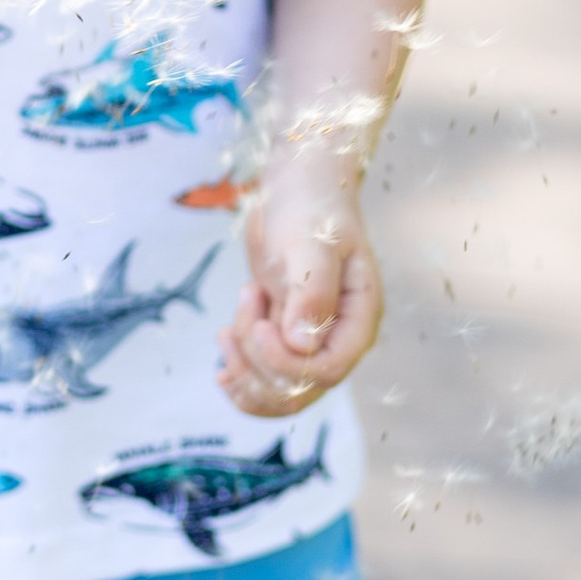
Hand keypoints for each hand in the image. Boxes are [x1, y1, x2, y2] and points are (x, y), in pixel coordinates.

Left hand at [221, 163, 382, 417]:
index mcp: (358, 318)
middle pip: (300, 390)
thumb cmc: (311, 208)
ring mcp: (311, 341)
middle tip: (237, 316)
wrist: (297, 188)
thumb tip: (302, 346)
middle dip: (257, 366)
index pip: (327, 370)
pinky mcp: (284, 336)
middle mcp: (338, 338)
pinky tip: (222, 355)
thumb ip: (312, 292)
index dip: (287, 363)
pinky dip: (238, 375)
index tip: (259, 326)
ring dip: (243, 369)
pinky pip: (264, 377)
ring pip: (277, 390)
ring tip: (226, 328)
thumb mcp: (312, 242)